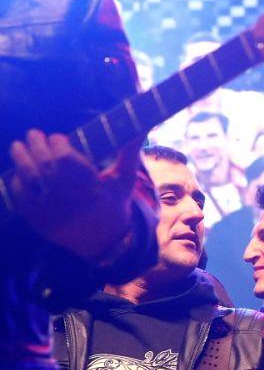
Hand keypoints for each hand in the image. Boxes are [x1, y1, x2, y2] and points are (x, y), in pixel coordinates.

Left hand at [8, 130, 142, 259]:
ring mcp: (51, 211)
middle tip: (34, 134)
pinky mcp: (37, 219)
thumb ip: (128, 153)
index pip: (66, 158)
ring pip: (28, 177)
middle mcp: (70, 200)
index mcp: (92, 189)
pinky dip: (17, 180)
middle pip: (44, 164)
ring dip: (20, 157)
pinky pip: (20, 195)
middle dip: (36, 144)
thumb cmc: (114, 205)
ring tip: (19, 146)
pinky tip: (20, 171)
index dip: (58, 143)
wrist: (103, 241)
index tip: (59, 138)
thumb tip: (140, 128)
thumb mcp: (124, 180)